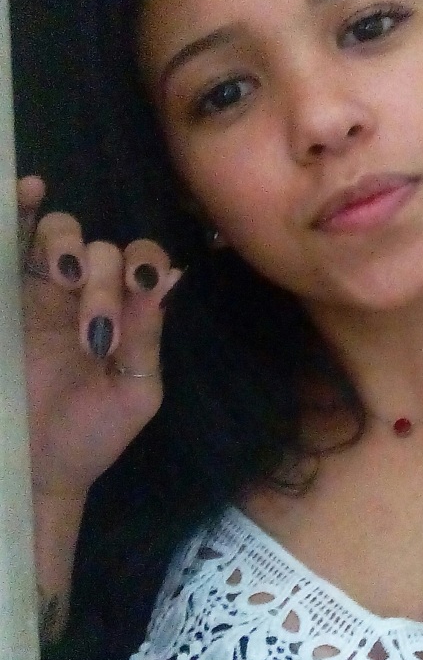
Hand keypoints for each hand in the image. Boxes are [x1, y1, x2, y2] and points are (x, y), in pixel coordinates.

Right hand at [19, 175, 182, 504]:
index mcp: (128, 313)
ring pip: (61, 234)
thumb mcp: (134, 391)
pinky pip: (13, 244)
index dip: (143, 262)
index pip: (142, 262)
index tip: (140, 284)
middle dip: (104, 280)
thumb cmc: (93, 435)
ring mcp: (43, 292)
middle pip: (103, 248)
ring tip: (65, 279)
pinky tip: (27, 192)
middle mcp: (90, 294)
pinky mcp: (8, 296)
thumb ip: (147, 337)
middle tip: (93, 334)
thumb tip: (168, 278)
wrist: (37, 467)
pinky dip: (20, 211)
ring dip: (68, 246)